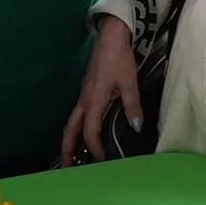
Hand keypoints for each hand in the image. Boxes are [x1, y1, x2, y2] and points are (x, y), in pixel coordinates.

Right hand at [60, 15, 142, 164]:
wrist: (111, 36)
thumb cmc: (119, 58)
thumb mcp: (129, 82)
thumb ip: (132, 106)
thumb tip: (136, 128)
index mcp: (93, 101)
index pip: (90, 132)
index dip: (95, 148)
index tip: (102, 162)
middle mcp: (84, 100)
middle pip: (70, 130)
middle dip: (68, 150)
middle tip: (69, 168)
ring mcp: (83, 94)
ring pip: (72, 122)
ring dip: (71, 139)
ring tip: (75, 155)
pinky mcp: (87, 89)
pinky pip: (78, 114)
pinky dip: (78, 127)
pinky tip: (87, 131)